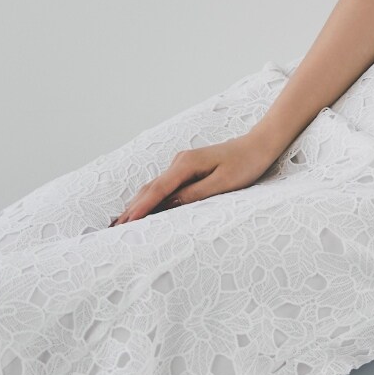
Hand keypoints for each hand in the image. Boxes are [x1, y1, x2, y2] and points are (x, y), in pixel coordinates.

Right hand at [108, 132, 280, 225]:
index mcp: (187, 164)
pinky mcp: (187, 169)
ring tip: (122, 223)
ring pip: (155, 187)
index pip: (158, 190)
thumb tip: (170, 206)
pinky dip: (151, 198)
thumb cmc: (246, 163)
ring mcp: (182, 164)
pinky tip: (144, 208)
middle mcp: (180, 162)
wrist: (259, 144)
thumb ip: (196, 194)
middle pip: (150, 188)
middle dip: (132, 208)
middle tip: (114, 230)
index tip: (126, 223)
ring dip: (139, 204)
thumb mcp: (224, 183)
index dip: (141, 208)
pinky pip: (165, 186)